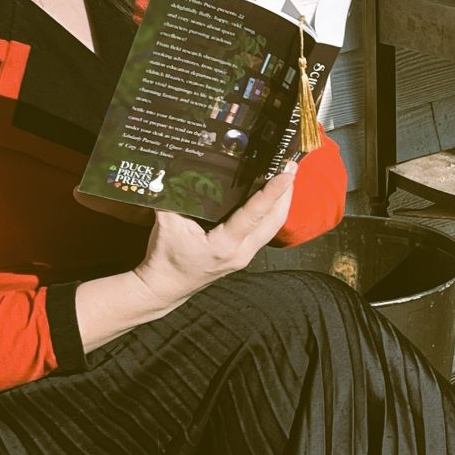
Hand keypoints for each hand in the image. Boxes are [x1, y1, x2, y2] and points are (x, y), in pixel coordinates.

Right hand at [132, 164, 296, 307]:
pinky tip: (271, 198)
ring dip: (282, 202)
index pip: (254, 215)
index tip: (285, 174)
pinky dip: (271, 212)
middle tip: (291, 167)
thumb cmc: (164, 257)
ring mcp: (244, 256)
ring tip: (287, 177)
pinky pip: (264, 231)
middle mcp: (240, 252)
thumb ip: (175, 197)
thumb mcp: (166, 224)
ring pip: (272, 227)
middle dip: (286, 193)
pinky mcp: (243, 255)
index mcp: (223, 245)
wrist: (164, 287)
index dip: (272, 193)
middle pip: (274, 221)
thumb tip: (177, 169)